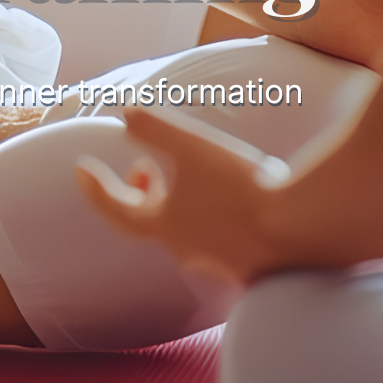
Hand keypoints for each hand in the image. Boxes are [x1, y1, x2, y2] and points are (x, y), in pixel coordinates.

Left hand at [75, 106, 289, 285]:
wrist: (302, 228)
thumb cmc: (243, 187)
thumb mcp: (191, 147)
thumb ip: (154, 129)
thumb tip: (124, 114)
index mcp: (166, 226)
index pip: (117, 209)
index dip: (96, 188)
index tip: (81, 170)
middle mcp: (188, 251)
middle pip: (151, 223)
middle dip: (141, 192)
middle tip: (142, 167)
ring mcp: (219, 263)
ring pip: (185, 234)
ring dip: (177, 205)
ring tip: (187, 180)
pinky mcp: (250, 268)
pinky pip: (219, 244)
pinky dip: (211, 222)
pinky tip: (229, 206)